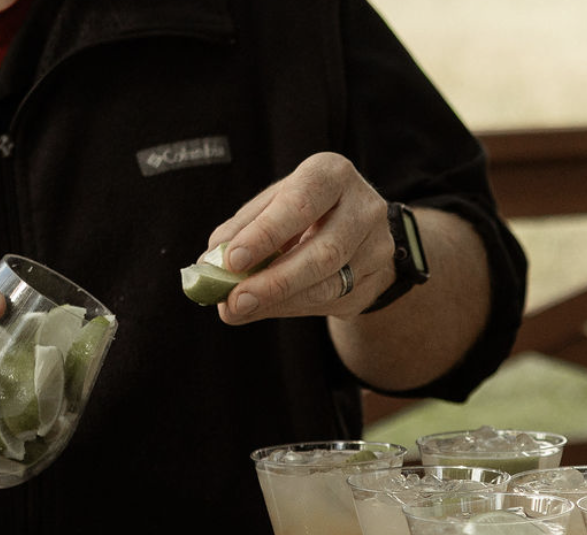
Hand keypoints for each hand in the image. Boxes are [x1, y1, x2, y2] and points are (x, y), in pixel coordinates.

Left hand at [208, 152, 393, 323]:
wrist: (356, 228)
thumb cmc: (304, 210)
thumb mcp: (272, 205)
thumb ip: (242, 229)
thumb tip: (209, 265)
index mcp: (332, 174)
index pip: (300, 204)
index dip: (265, 234)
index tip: (231, 260)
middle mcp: (364, 208)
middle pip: (322, 252)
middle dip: (274, 280)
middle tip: (235, 300)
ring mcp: (377, 247)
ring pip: (330, 284)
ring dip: (281, 300)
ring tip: (241, 308)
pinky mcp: (378, 279)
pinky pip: (335, 301)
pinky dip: (294, 307)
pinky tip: (267, 308)